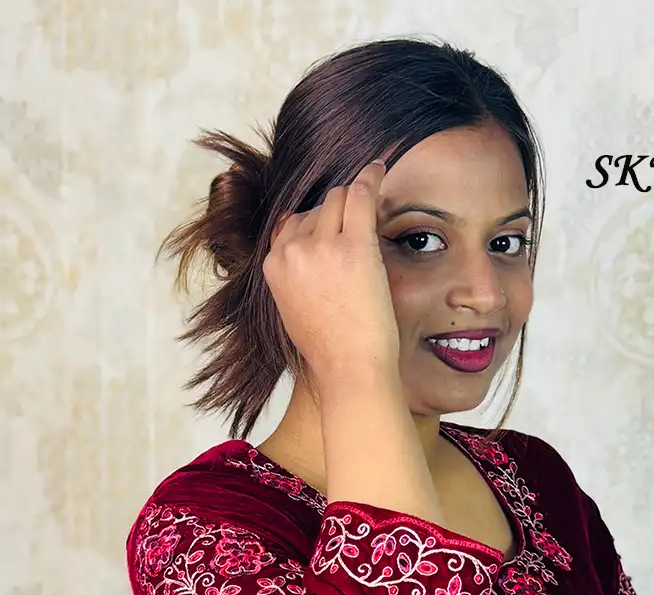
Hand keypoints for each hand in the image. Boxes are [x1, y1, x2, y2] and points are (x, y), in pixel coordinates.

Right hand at [262, 161, 399, 386]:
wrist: (349, 369)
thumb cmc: (328, 349)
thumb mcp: (292, 310)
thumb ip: (290, 274)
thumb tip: (292, 243)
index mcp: (274, 265)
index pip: (292, 224)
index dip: (315, 228)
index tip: (331, 230)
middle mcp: (293, 250)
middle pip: (315, 209)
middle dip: (334, 218)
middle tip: (354, 236)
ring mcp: (323, 245)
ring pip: (337, 198)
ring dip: (353, 204)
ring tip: (368, 216)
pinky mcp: (355, 245)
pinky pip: (361, 196)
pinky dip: (371, 178)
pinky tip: (379, 167)